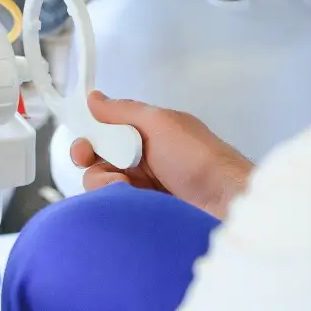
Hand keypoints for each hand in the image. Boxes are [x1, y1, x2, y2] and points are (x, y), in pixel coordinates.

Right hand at [71, 92, 252, 219]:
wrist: (226, 202)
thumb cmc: (199, 159)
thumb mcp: (161, 123)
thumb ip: (123, 111)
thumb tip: (94, 98)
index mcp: (146, 134)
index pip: (104, 133)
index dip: (88, 139)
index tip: (83, 149)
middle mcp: (142, 161)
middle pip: (97, 161)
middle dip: (94, 165)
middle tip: (109, 171)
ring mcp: (143, 189)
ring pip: (103, 187)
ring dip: (108, 185)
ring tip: (129, 189)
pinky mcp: (144, 212)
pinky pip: (115, 208)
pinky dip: (116, 204)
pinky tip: (132, 204)